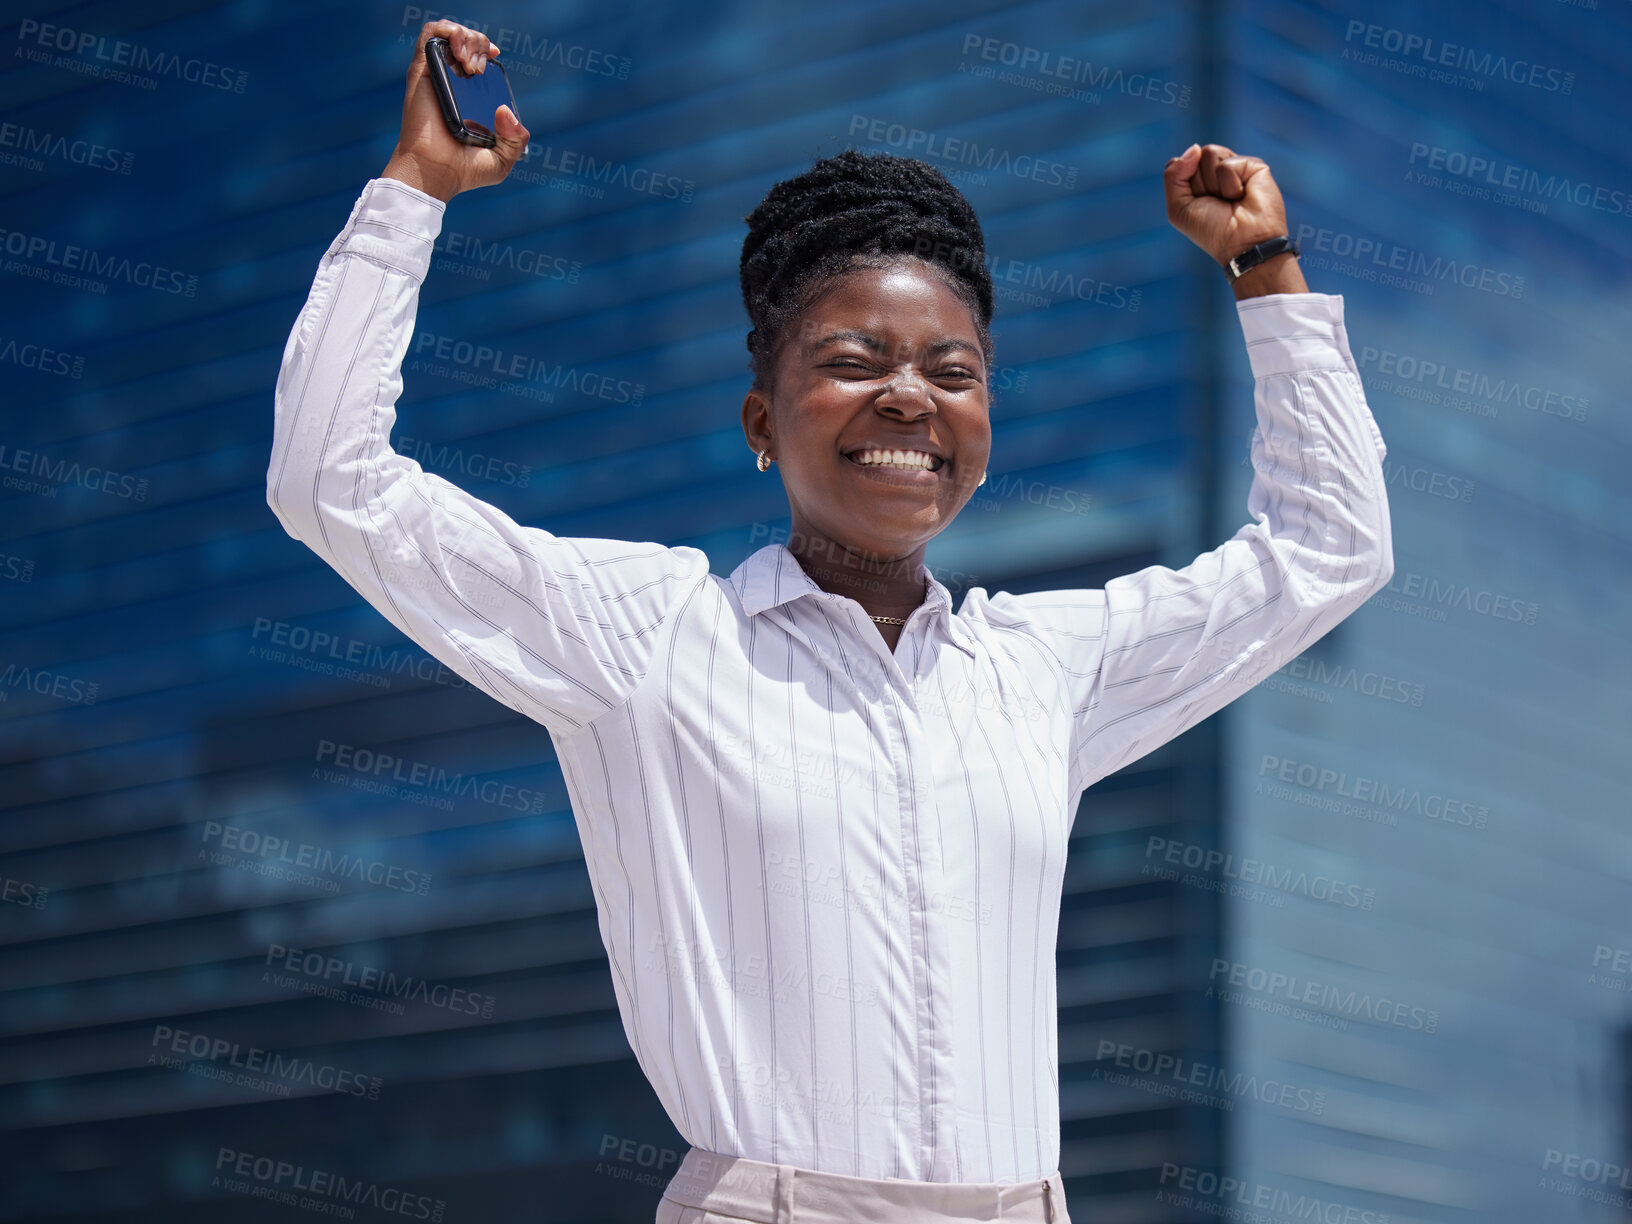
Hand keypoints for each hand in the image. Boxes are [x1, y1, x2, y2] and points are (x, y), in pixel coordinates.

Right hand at [381, 21, 530, 202]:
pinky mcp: (421, 71)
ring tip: (472, 66)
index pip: (478, 57)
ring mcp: (436, 75)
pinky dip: (451, 33)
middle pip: (465, 39)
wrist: (438, 172)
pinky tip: (462, 57)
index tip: (495, 57)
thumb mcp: (503, 158)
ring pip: (449, 31)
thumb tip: (506, 111)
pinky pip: (431, 33)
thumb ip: (517, 137)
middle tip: (480, 70)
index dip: (487, 49)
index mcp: (468, 97)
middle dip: (480, 43)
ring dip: (468, 38)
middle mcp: (450, 82)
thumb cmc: (465, 170)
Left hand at [1163, 143, 1288, 268]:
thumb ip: (1173, 175)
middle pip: (1195, 156)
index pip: (1180, 163)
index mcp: (1199, 179)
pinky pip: (1227, 164)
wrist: (1241, 243)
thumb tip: (1195, 148)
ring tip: (1229, 199)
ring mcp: (1236, 166)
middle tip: (1216, 202)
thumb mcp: (1178, 208)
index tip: (1198, 204)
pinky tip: (1241, 195)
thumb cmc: (1211, 230)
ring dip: (1213, 183)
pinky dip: (1230, 184)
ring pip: (1209, 153)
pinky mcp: (1253, 165)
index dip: (1184, 184)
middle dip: (1200, 184)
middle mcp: (1217, 170)